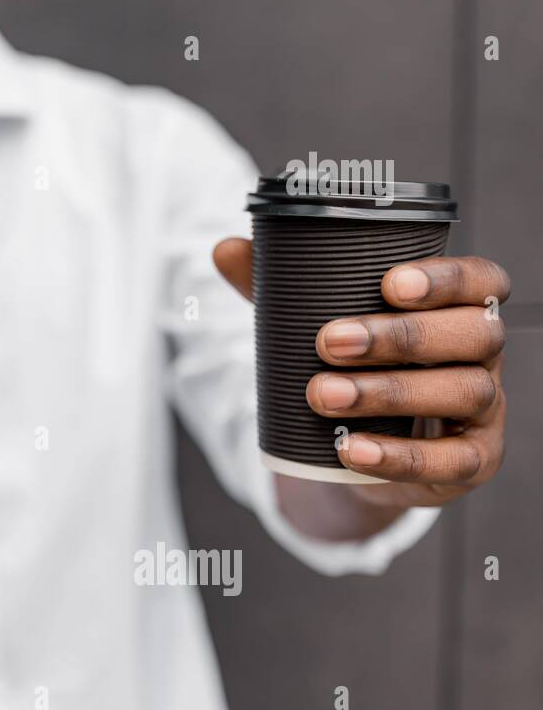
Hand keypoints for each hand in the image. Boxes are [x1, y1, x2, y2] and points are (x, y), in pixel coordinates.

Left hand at [215, 239, 508, 510]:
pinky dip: (398, 456)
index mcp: (457, 308)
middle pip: (470, 334)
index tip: (388, 283)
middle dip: (400, 337)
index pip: (479, 281)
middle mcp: (482, 354)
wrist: (356, 451)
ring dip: (388, 393)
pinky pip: (449, 460)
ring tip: (322, 395)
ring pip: (461, 392)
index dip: (446, 278)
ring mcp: (484, 410)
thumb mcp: (315, 327)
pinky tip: (350, 449)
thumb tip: (225, 248)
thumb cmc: (352, 369)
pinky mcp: (472, 461)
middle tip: (329, 342)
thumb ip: (280, 289)